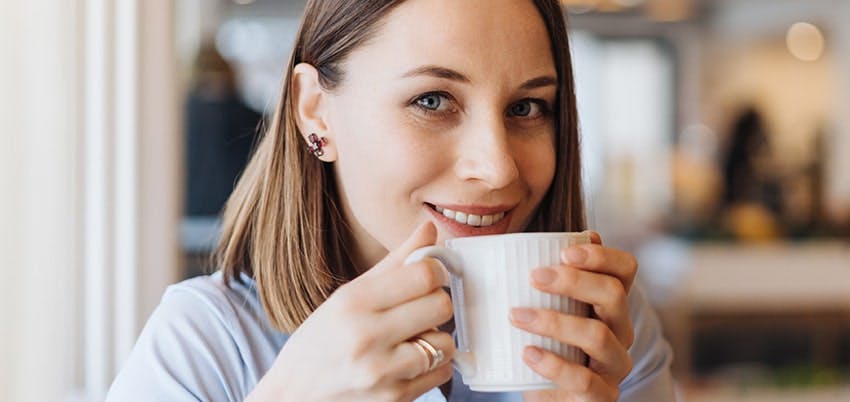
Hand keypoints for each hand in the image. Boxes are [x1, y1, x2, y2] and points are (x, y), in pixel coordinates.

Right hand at [247, 222, 454, 401]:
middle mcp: (366, 336)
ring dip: (437, 338)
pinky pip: (441, 373)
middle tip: (422, 307)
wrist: (294, 396)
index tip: (431, 275)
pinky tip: (411, 361)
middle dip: (437, 303)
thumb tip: (429, 228)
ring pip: (445, 342)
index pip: (423, 274)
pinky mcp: (395, 398)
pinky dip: (434, 365)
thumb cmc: (320, 341)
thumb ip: (393, 263)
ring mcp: (381, 372)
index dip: (437, 271)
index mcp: (353, 301)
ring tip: (414, 337)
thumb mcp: (347, 296)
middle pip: (441, 306)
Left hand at [511, 232, 636, 401]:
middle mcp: (621, 331)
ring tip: (517, 315)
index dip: (601, 256)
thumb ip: (548, 279)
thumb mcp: (550, 309)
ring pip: (599, 336)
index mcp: (611, 304)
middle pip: (615, 295)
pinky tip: (528, 353)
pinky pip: (585, 380)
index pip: (626, 269)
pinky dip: (554, 364)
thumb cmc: (549, 345)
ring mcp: (614, 365)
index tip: (564, 251)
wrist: (550, 398)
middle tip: (534, 277)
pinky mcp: (601, 396)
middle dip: (574, 281)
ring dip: (554, 321)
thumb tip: (534, 241)